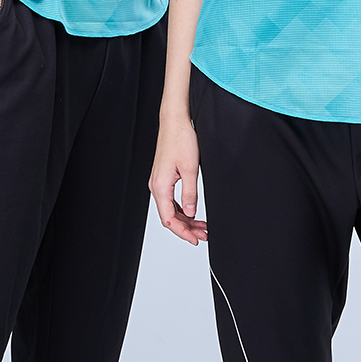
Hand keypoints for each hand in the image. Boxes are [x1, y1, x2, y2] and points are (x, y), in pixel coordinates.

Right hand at [149, 114, 206, 244]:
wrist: (175, 122)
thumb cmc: (181, 139)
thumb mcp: (190, 169)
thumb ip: (190, 194)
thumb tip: (190, 213)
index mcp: (161, 186)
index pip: (169, 219)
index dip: (182, 232)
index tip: (195, 239)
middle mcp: (156, 186)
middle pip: (169, 216)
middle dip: (186, 228)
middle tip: (203, 235)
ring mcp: (159, 182)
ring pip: (171, 209)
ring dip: (186, 219)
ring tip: (202, 227)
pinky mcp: (164, 177)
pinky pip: (171, 200)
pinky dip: (182, 209)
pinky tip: (193, 213)